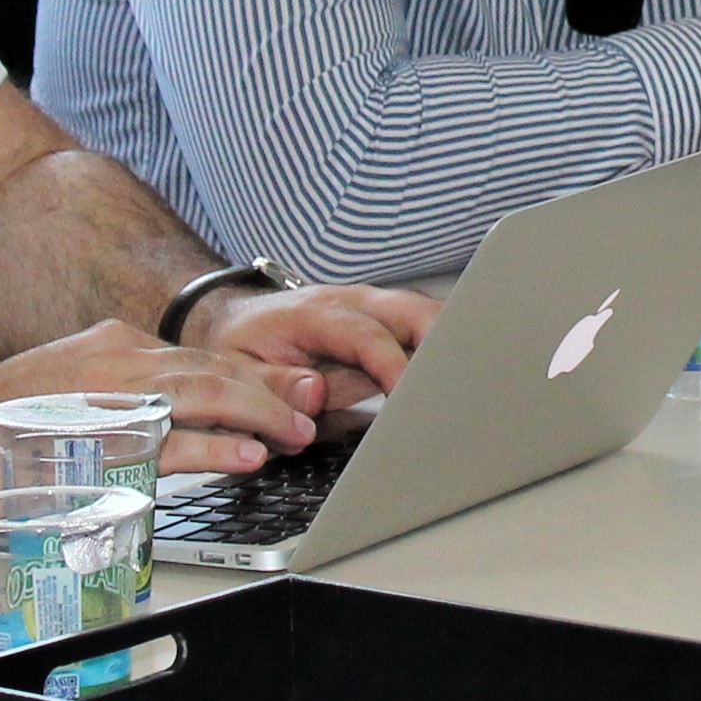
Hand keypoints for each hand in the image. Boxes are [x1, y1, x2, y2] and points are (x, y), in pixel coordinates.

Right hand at [0, 321, 332, 525]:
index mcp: (110, 351)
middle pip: (213, 369)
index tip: (291, 391)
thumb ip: (124, 416)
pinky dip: (213, 445)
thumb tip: (176, 434)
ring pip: (202, 392)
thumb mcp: (69, 409)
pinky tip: (245, 454)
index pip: (200, 360)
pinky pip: (167, 436)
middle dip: (271, 388)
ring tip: (296, 430)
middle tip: (316, 405)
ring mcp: (102, 393)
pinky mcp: (89, 433)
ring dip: (257, 412)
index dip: (253, 378)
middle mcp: (113, 359)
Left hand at [179, 280, 435, 410]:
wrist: (234, 319)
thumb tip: (314, 393)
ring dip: (450, 346)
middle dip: (443, 341)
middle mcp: (352, 303)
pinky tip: (454, 381)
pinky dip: (442, 351)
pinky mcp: (384, 325)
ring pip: (427, 317)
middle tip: (458, 385)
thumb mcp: (237, 371)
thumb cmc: (240, 346)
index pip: (365, 335)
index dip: (391, 366)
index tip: (408, 397)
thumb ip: (271, 384)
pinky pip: (423, 332)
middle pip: (413, 310)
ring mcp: (373, 310)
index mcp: (314, 313)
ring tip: (466, 387)